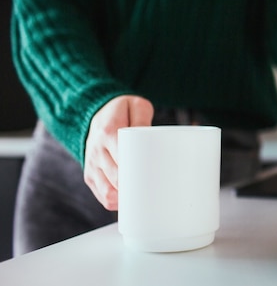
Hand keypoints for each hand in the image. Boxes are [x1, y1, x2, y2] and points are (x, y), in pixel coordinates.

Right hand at [84, 95, 153, 209]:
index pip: (122, 157)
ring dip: (126, 198)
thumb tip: (148, 135)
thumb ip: (143, 117)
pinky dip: (117, 202)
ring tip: (143, 196)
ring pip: (108, 192)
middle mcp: (96, 151)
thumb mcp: (136, 106)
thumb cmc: (122, 112)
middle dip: (136, 186)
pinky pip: (103, 197)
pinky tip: (130, 201)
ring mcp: (91, 165)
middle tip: (155, 189)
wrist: (98, 114)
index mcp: (107, 132)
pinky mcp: (90, 176)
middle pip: (117, 178)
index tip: (152, 176)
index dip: (137, 170)